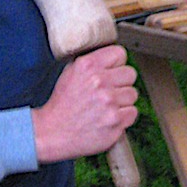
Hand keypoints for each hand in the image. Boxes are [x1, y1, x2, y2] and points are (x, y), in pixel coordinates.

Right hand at [31, 45, 137, 163]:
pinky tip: (110, 118)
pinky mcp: (115, 120)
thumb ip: (92, 62)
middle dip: (122, 83)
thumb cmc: (62, 104)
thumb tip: (112, 58)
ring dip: (123, 101)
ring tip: (107, 107)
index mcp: (87, 65)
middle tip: (109, 92)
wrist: (52, 132)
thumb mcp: (70, 72)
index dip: (116, 64)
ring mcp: (109, 102)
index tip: (112, 72)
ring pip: (133, 94)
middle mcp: (99, 81)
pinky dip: (124, 117)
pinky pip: (133, 112)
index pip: (120, 54)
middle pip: (130, 73)